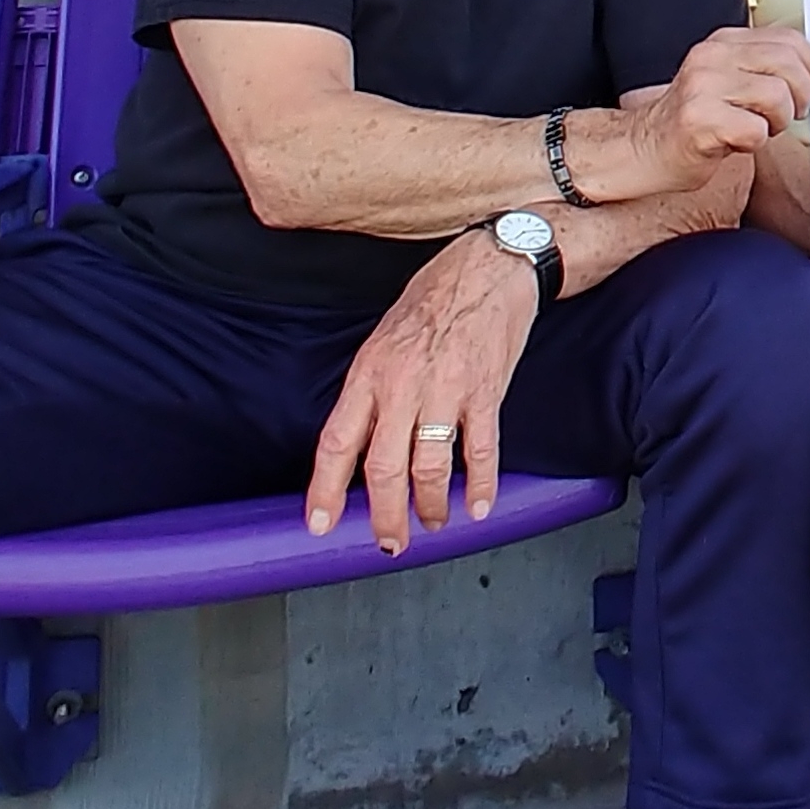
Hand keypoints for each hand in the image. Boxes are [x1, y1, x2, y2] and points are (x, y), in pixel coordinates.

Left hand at [306, 227, 539, 553]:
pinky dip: (481, 486)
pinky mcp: (486, 392)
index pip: (338, 442)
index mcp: (370, 372)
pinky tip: (477, 506)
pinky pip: (482, 451)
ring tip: (433, 522)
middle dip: (384, 515)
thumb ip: (372, 388)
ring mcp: (446, 391)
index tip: (319, 524)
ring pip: (429, 468)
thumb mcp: (383, 336)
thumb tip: (361, 437)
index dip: (325, 490)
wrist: (490, 267)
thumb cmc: (435, 297)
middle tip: (388, 541)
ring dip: (430, 506)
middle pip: (383, 468)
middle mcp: (403, 386)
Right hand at [627, 26, 809, 182]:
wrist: (643, 150)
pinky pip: (755, 130)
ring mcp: (702, 86)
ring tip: (756, 128)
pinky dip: (755, 142)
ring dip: (776, 122)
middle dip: (802, 94)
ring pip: (776, 96)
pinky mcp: (699, 119)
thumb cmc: (695, 123)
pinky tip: (735, 142)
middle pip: (787, 64)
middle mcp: (711, 56)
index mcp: (723, 42)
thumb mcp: (729, 83)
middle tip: (792, 115)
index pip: (786, 39)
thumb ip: (765, 71)